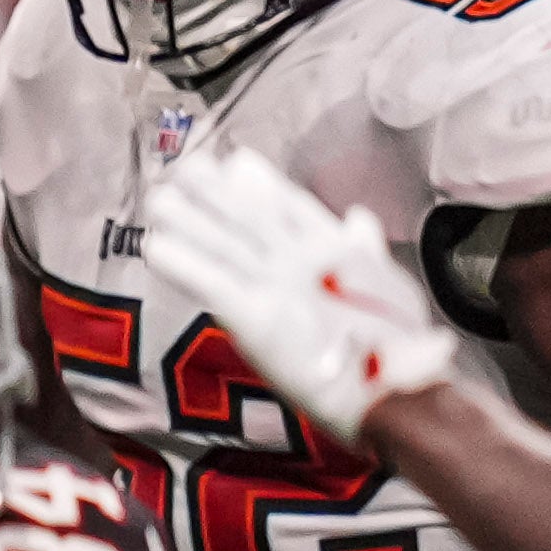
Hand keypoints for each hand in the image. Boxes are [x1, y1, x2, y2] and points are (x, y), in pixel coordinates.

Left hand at [138, 146, 459, 442]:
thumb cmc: (396, 347)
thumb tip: (357, 216)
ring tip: (158, 199)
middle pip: (250, 216)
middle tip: (183, 166)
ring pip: (224, 243)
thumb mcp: (387, 285)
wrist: (394, 389)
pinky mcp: (256, 315)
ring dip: (189, 220)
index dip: (262, 184)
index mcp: (336, 250)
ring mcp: (278, 284)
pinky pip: (210, 282)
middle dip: (216, 192)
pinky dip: (182, 263)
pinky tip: (154, 247)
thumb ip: (364, 248)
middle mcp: (303, 259)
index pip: (291, 207)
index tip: (236, 161)